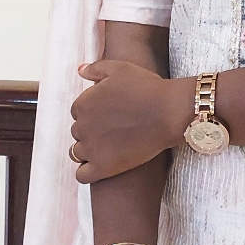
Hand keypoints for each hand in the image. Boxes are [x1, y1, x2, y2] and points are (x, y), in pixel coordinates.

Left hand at [71, 60, 192, 182]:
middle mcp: (82, 126)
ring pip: (77, 153)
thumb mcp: (120, 68)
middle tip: (113, 130)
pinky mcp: (102, 167)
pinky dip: (87, 172)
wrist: (168, 112)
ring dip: (88, 151)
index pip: (77, 112)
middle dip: (92, 131)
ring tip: (108, 148)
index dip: (93, 113)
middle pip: (78, 132)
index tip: (109, 114)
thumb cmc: (147, 87)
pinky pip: (82, 175)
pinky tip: (101, 166)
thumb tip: (79, 71)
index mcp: (83, 103)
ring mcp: (91, 148)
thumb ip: (95, 68)